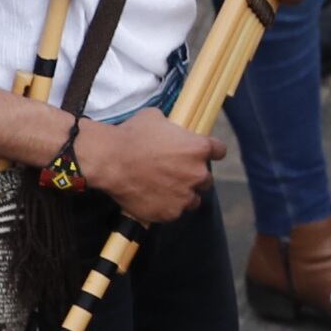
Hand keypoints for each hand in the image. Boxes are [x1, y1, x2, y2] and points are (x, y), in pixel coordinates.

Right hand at [76, 106, 221, 222]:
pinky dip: (167, 207)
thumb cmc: (131, 135)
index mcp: (199, 148)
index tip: (203, 153)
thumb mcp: (156, 118)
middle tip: (176, 174)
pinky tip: (153, 199)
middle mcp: (198, 173)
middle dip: (194, 176)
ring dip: (184, 195)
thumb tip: (171, 129)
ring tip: (166, 190)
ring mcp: (185, 196)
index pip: (220, 151)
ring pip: (193, 199)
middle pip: (207, 179)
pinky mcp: (170, 213)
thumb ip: (172, 127)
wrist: (109, 160)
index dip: (211, 151)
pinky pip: (174, 212)